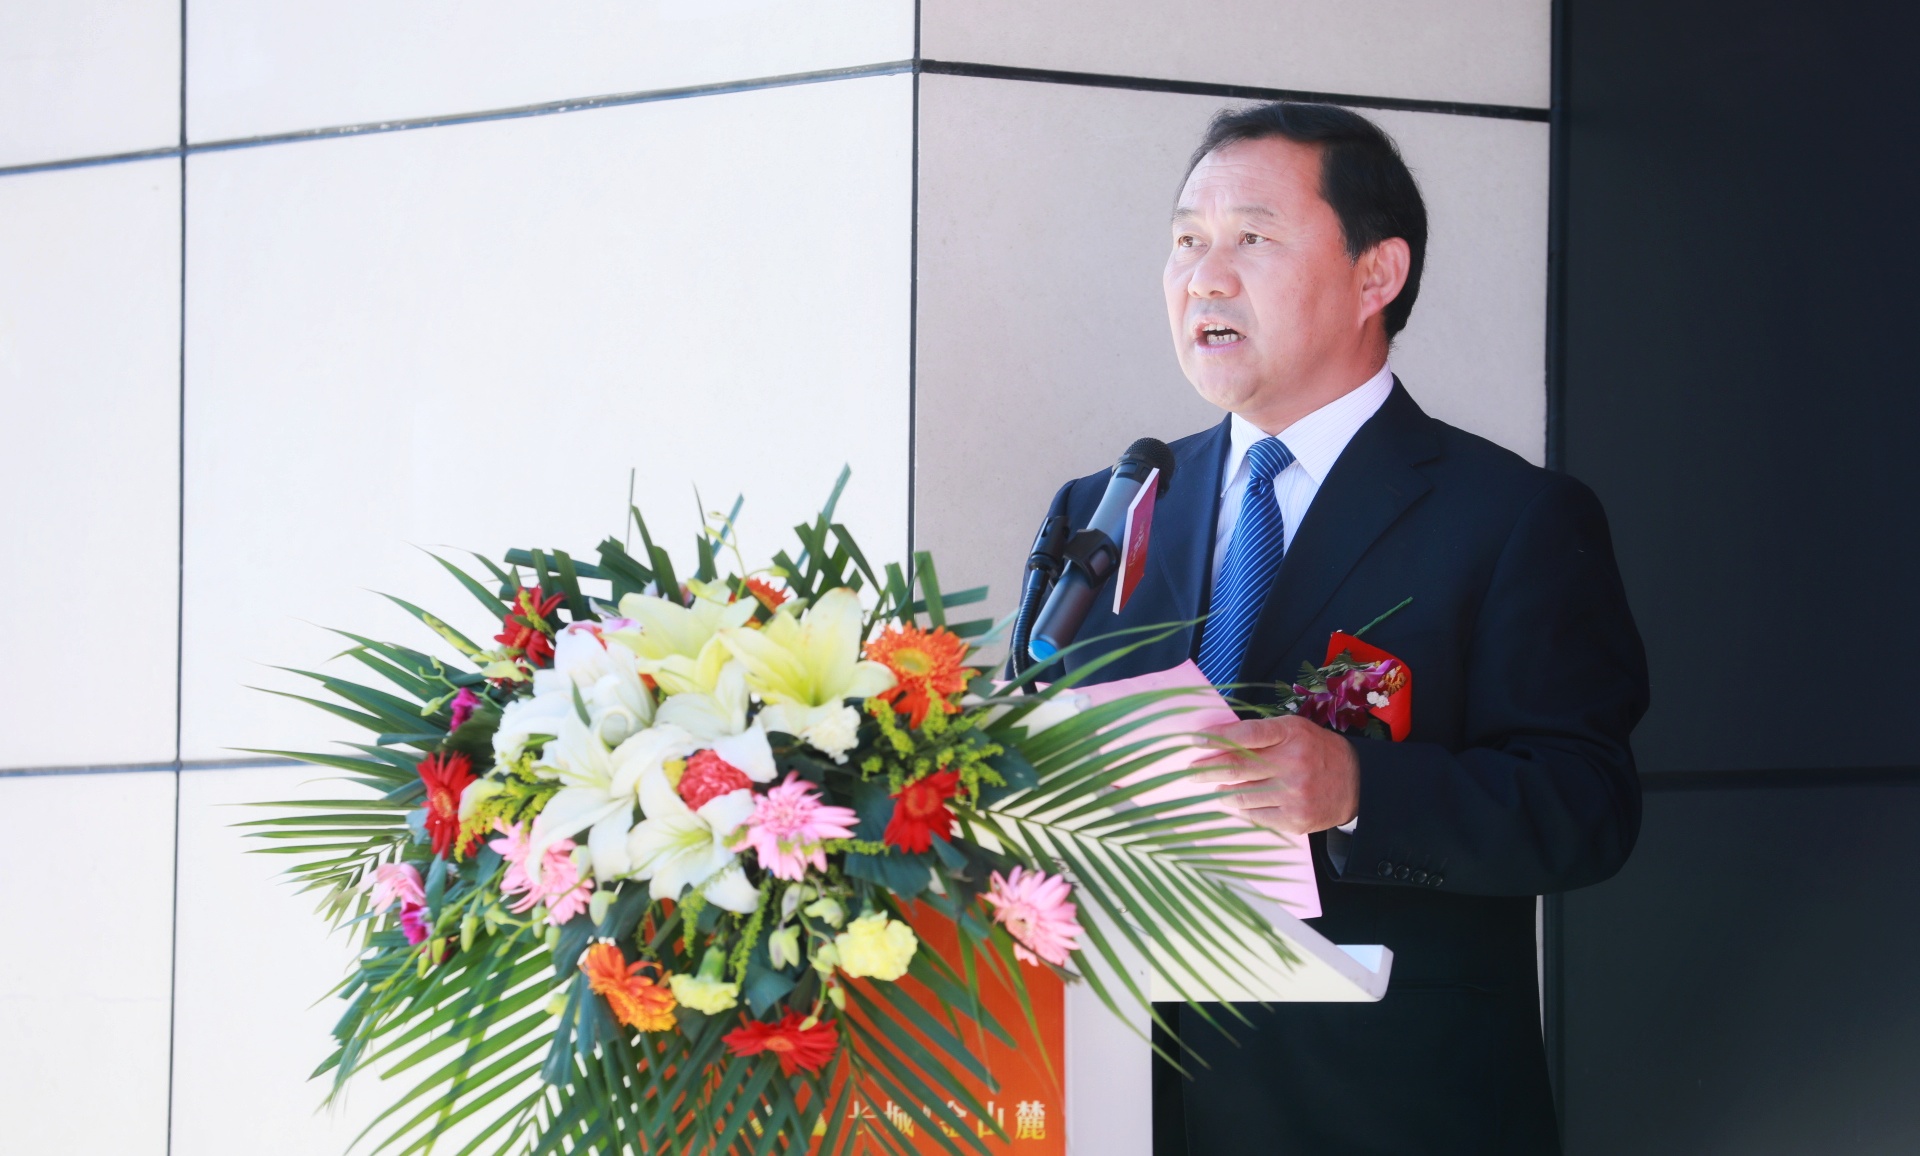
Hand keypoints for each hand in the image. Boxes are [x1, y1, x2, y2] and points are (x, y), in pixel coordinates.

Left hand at [1190, 715, 1359, 834]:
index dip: (1216, 738)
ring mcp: (1294, 795)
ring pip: (1241, 795)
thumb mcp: (1294, 730)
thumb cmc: (1317, 751)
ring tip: (1218, 787)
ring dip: (1223, 791)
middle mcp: (1292, 764)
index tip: (1195, 741)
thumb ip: (1261, 732)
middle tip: (1191, 771)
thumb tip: (1218, 739)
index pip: (1244, 735)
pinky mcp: (1295, 820)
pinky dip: (1243, 808)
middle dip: (1206, 769)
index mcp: (1291, 735)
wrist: (1357, 783)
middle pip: (1236, 767)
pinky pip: (1255, 816)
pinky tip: (1239, 802)